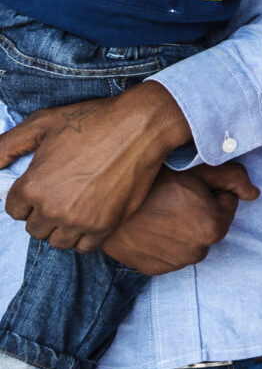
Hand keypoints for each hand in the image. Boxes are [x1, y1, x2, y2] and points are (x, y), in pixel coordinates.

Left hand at [0, 84, 194, 251]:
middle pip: (35, 228)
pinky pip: (84, 248)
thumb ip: (5, 146)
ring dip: (62, 228)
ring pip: (58, 241)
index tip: (42, 188)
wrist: (141, 127)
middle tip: (61, 196)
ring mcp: (80, 220)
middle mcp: (53, 208)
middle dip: (43, 214)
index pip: (13, 210)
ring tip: (74, 209)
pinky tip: (89, 219)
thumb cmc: (92, 121)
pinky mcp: (106, 226)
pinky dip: (83, 237)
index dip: (26, 198)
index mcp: (32, 186)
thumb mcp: (41, 123)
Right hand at [98, 165, 255, 274]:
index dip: (210, 191)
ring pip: (190, 240)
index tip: (188, 186)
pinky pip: (169, 254)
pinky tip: (148, 227)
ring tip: (157, 211)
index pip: (227, 203)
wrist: (101, 200)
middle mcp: (197, 252)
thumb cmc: (152, 179)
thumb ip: (233, 179)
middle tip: (171, 197)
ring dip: (182, 228)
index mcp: (213, 227)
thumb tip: (253, 193)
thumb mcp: (198, 169)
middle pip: (210, 224)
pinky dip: (164, 243)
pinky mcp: (152, 270)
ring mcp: (174, 264)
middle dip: (198, 211)